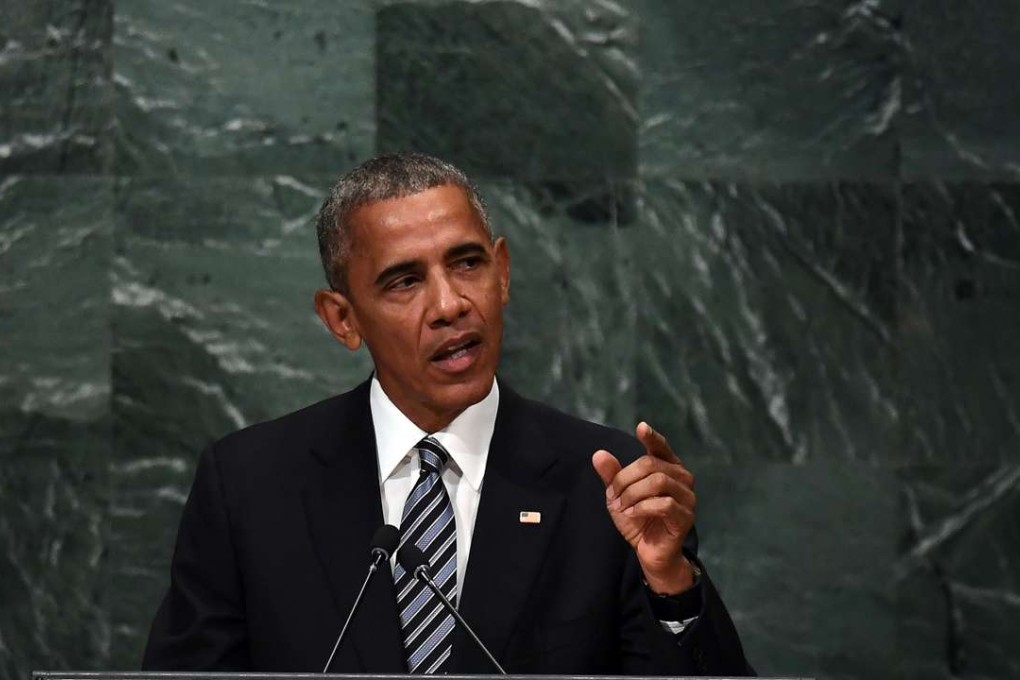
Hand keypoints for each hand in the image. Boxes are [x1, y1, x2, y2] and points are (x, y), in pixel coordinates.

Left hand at [592, 422, 696, 594]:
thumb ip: (612, 475)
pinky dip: (642, 507)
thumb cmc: (637, 519)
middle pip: (650, 465)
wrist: (648, 551)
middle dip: (625, 479)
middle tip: (613, 497)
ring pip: (658, 482)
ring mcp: (687, 497)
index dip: (652, 437)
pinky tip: (631, 514)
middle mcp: (681, 478)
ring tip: (621, 507)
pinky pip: (664, 504)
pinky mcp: (686, 516)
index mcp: (667, 468)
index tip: (641, 427)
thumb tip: (598, 454)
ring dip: (632, 494)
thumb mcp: (619, 496)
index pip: (661, 447)